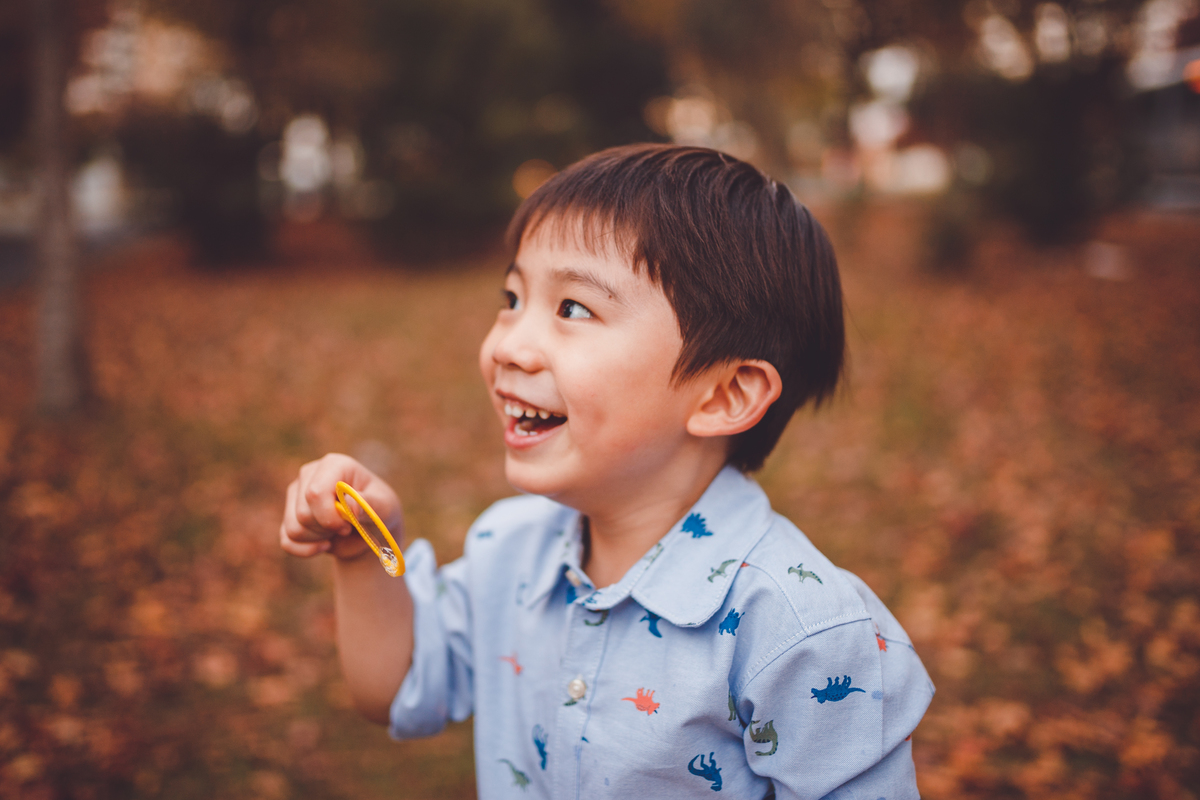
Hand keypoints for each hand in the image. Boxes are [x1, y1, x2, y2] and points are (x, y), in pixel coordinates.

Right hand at [279, 453, 402, 561]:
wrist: (371, 529)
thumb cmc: (379, 512)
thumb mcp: (384, 508)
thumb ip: (369, 504)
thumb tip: (348, 505)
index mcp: (334, 465)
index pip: (315, 493)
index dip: (329, 516)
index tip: (348, 525)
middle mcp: (310, 474)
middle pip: (303, 513)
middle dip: (327, 529)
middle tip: (346, 527)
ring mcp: (296, 493)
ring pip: (294, 528)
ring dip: (318, 539)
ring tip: (337, 531)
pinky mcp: (289, 513)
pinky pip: (287, 541)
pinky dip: (307, 550)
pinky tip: (325, 545)